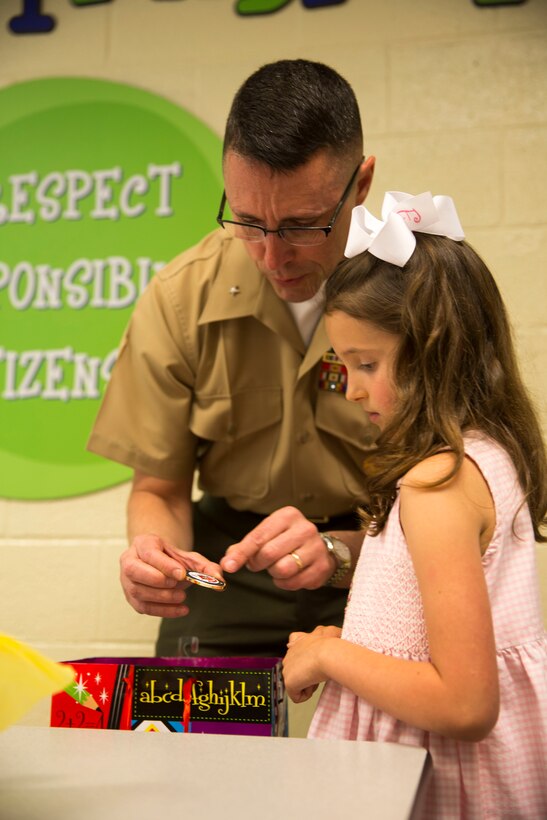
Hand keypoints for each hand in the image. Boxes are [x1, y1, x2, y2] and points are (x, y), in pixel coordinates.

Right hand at [120, 534, 223, 617]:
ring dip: (161, 597)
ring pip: (137, 591)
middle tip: (179, 586)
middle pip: (134, 570)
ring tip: (182, 598)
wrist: (159, 563)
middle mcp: (129, 560)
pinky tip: (181, 610)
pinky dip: (163, 611)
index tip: (182, 574)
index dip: (165, 565)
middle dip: (158, 581)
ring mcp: (126, 580)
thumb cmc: (172, 559)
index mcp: (143, 543)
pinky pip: (143, 607)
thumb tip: (219, 579)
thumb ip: (205, 566)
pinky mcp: (131, 598)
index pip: (150, 553)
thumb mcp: (189, 558)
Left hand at [220, 506, 334, 589]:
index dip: (241, 553)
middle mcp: (304, 528)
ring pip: (283, 569)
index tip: (228, 566)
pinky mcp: (322, 567)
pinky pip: (294, 582)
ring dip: (273, 573)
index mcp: (287, 515)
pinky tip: (288, 575)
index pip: (258, 537)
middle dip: (258, 563)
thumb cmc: (287, 540)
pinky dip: (285, 583)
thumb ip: (245, 547)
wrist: (321, 549)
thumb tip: (227, 562)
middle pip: (269, 553)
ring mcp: (316, 547)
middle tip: (258, 564)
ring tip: (277, 566)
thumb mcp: (268, 535)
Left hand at [283, 625, 341, 702]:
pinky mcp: (289, 682)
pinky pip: (297, 696)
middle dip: (307, 671)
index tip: (310, 659)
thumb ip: (325, 634)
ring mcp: (287, 667)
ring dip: (309, 682)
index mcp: (299, 639)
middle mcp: (290, 652)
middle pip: (295, 666)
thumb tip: (328, 639)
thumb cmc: (332, 644)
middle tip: (319, 670)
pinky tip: (314, 684)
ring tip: (318, 676)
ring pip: (297, 681)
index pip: (293, 643)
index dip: (301, 654)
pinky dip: (307, 693)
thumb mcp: (331, 632)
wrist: (327, 653)